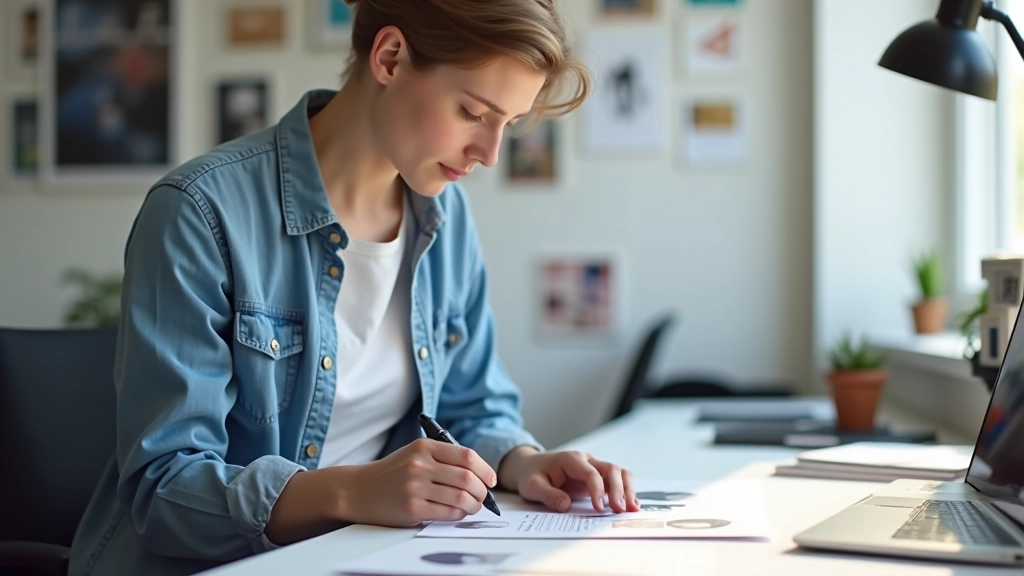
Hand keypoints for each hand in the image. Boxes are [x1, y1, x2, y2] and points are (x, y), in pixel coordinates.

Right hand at [340, 438, 497, 526]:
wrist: (358, 489)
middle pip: (467, 478)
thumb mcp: (415, 454)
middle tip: (484, 497)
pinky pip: (447, 513)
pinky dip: (458, 515)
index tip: (491, 480)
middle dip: (482, 491)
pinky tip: (457, 513)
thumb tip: (480, 475)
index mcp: (424, 447)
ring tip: (472, 507)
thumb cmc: (393, 473)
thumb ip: (444, 458)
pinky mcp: (412, 509)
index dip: (485, 469)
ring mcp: (415, 487)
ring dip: (473, 505)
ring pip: (460, 497)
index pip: (466, 456)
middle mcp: (420, 465)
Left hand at [499, 448, 638, 513]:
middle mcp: (586, 460)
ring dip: (627, 489)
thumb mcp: (531, 486)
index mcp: (571, 459)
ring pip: (618, 472)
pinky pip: (616, 480)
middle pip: (611, 469)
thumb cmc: (531, 475)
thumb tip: (565, 506)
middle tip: (620, 510)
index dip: (598, 491)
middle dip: (618, 490)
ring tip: (632, 508)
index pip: (591, 473)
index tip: (599, 509)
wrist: (530, 466)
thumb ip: (548, 495)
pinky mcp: (597, 476)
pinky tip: (631, 504)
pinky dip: (625, 490)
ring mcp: (593, 467)